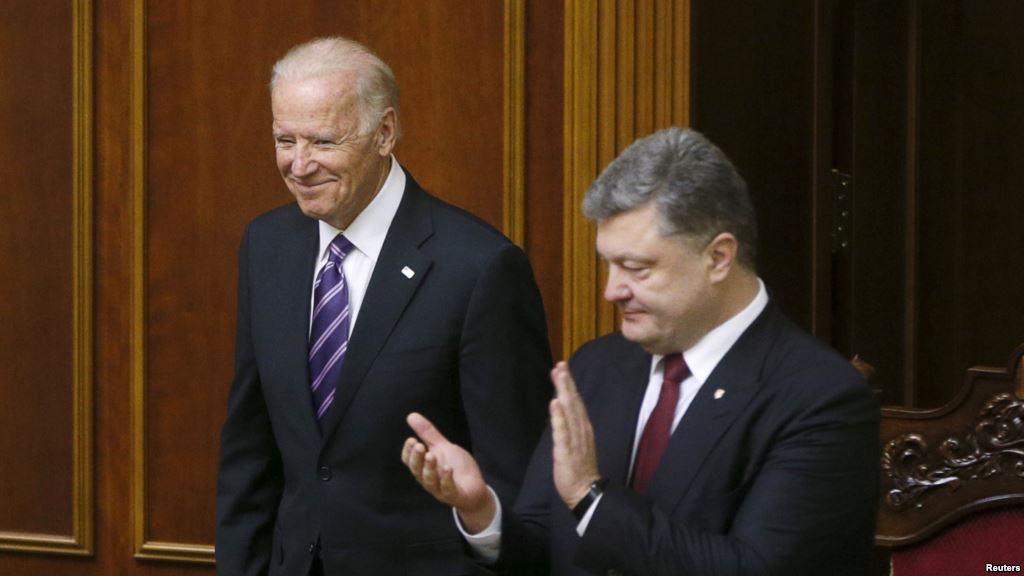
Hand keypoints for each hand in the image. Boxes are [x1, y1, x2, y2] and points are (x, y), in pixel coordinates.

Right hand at [402, 412, 495, 532]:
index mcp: (424, 467)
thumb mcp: (443, 447)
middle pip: (417, 471)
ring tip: (431, 455)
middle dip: (417, 458)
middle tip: (419, 445)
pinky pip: (447, 489)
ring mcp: (440, 489)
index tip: (411, 439)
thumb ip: (428, 434)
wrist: (475, 488)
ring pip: (429, 481)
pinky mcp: (454, 495)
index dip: (408, 452)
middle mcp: (428, 479)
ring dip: (429, 468)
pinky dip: (446, 479)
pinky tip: (447, 468)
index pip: (409, 461)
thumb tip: (411, 415)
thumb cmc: (456, 467)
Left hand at [549, 362, 601, 508]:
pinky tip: (555, 404)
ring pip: (569, 412)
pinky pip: (563, 432)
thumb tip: (562, 408)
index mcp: (583, 427)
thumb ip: (570, 425)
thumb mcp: (576, 441)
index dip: (569, 384)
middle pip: (573, 402)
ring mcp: (575, 439)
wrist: (586, 492)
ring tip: (559, 376)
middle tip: (561, 364)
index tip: (562, 367)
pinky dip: (559, 417)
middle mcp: (581, 429)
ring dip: (564, 392)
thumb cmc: (579, 467)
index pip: (576, 401)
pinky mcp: (567, 451)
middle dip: (567, 382)